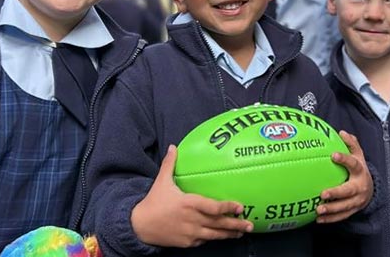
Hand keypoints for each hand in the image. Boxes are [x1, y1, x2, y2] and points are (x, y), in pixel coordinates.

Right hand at [131, 145, 253, 246]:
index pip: (214, 207)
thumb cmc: (153, 202)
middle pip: (219, 224)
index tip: (240, 207)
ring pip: (214, 235)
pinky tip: (220, 236)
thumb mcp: (161, 182)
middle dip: (236, 225)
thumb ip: (170, 164)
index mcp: (189, 203)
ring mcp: (190, 233)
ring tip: (241, 233)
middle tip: (250, 225)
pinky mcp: (186, 243)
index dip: (229, 208)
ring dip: (229, 234)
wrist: (139, 226)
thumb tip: (173, 146)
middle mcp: (192, 220)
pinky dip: (212, 238)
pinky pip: (203, 241)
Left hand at [315, 131, 372, 223]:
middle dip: (336, 193)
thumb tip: (341, 132)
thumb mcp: (358, 155)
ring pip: (345, 206)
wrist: (371, 190)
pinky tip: (318, 219)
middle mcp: (360, 187)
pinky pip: (342, 216)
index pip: (353, 164)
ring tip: (318, 209)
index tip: (334, 155)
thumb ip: (351, 143)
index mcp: (360, 171)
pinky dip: (331, 219)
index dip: (345, 159)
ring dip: (332, 209)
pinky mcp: (353, 210)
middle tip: (323, 193)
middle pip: (349, 191)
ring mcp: (357, 200)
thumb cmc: (359, 169)